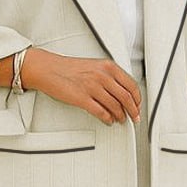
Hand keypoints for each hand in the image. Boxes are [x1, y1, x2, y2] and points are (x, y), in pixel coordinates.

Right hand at [21, 48, 140, 124]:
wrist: (48, 69)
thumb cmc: (68, 68)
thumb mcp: (94, 66)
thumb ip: (109, 76)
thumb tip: (121, 91)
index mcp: (108, 67)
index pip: (131, 85)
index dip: (137, 98)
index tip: (138, 105)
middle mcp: (102, 76)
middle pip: (126, 97)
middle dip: (133, 110)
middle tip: (134, 117)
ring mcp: (93, 87)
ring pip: (115, 106)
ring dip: (121, 116)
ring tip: (121, 120)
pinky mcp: (82, 98)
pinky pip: (101, 112)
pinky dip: (108, 119)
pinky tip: (109, 120)